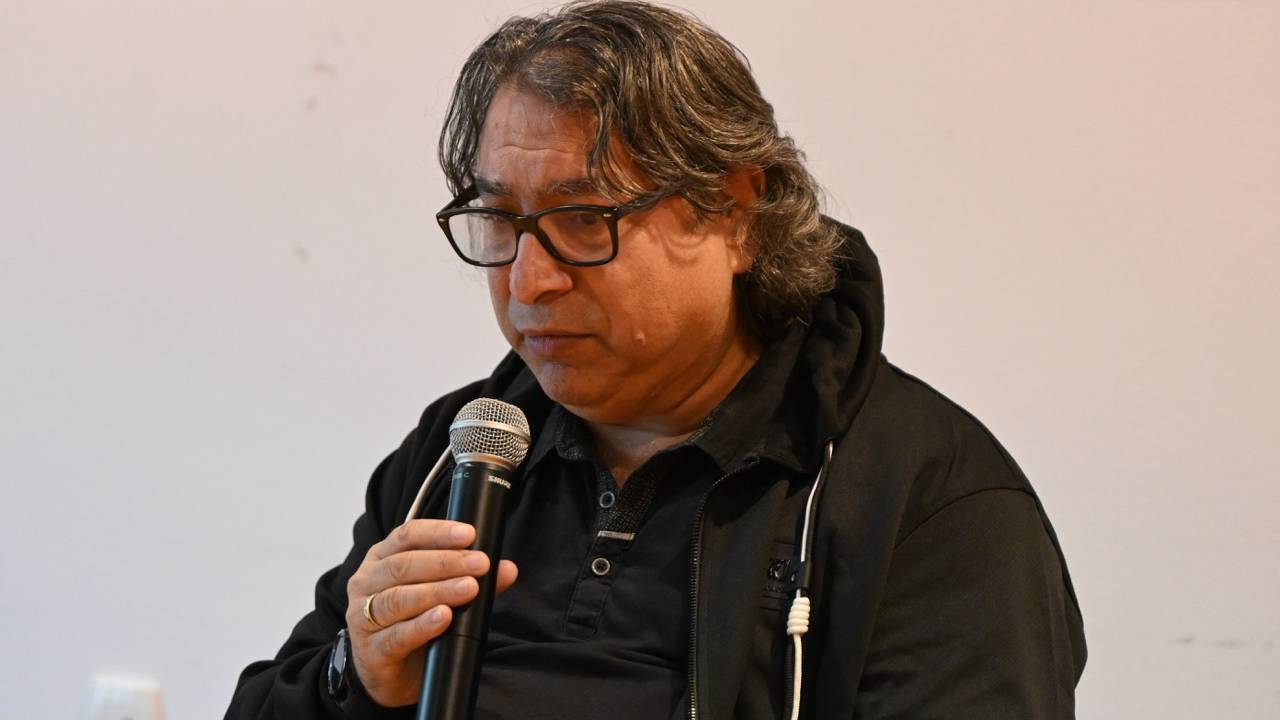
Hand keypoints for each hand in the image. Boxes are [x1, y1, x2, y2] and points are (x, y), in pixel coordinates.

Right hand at [344, 520, 517, 706]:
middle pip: (404, 565)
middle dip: (446, 562)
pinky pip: (397, 635)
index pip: (407, 536)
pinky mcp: (372, 651)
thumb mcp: (439, 595)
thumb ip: (471, 580)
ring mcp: (363, 617)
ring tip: (468, 588)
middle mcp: (367, 583)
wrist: (389, 675)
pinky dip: (422, 625)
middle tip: (480, 563)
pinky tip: (443, 617)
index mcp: (381, 559)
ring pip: (398, 598)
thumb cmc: (411, 623)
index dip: (438, 532)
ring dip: (437, 591)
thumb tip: (507, 569)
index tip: (469, 534)